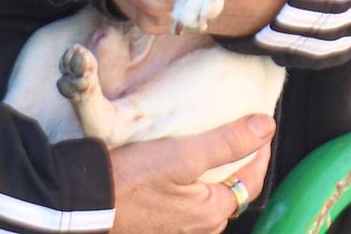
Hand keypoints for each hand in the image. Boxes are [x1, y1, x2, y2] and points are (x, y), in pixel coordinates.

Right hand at [109, 113, 274, 231]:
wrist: (83, 205)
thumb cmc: (129, 180)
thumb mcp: (181, 154)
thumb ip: (226, 142)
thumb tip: (266, 127)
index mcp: (210, 212)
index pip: (250, 181)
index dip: (259, 153)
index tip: (261, 129)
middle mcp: (197, 229)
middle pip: (229, 195)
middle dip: (237, 168)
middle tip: (237, 139)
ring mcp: (174, 231)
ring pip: (205, 204)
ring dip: (211, 180)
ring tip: (206, 154)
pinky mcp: (154, 227)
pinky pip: (182, 208)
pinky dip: (189, 190)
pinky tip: (175, 175)